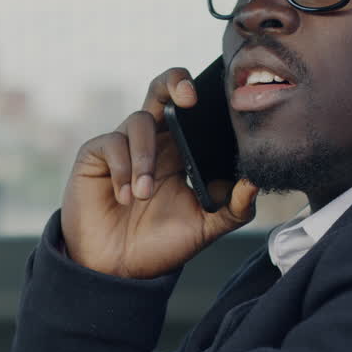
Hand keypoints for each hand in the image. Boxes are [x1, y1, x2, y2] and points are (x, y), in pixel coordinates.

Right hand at [62, 68, 258, 277]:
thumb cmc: (159, 244)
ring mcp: (123, 146)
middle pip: (161, 90)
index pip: (191, 110)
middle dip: (174, 82)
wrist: (117, 270)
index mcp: (180, 151)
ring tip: (144, 194)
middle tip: (189, 98)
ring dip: (145, 157)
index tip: (219, 100)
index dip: (202, 94)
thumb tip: (255, 182)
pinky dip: (122, 170)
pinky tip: (123, 198)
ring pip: (138, 121)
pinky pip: (112, 143)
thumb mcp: (205, 228)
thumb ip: (235, 208)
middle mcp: (153, 142)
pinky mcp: (96, 155)